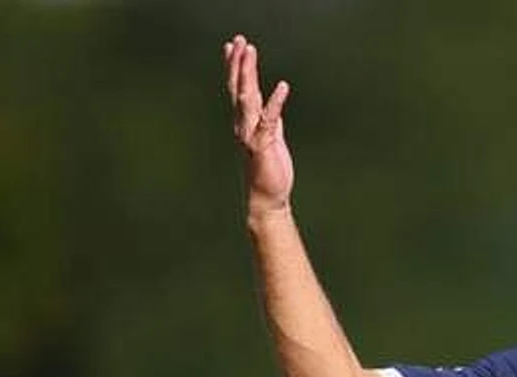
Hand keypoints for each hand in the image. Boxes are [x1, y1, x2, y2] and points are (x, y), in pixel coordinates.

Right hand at [223, 34, 293, 215]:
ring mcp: (251, 134)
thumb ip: (270, 121)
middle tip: (239, 40)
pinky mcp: (263, 144)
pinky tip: (283, 86)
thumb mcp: (271, 139)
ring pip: (247, 98)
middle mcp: (243, 125)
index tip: (234, 46)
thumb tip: (271, 107)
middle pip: (238, 88)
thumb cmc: (269, 170)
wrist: (267, 196)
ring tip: (250, 51)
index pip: (237, 89)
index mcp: (245, 122)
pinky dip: (276, 102)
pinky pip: (270, 119)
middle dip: (238, 63)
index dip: (235, 67)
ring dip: (248, 73)